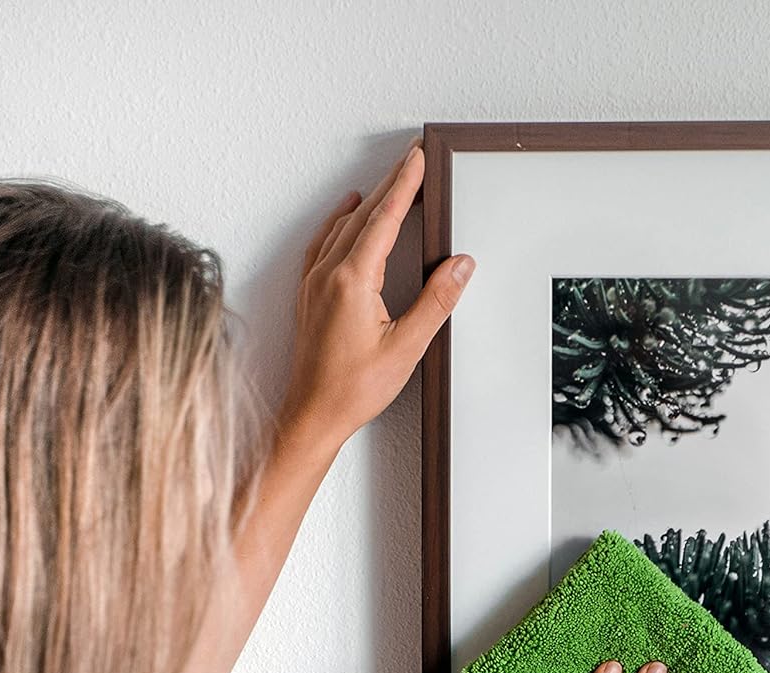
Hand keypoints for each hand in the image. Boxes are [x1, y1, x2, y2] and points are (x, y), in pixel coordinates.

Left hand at [276, 138, 475, 453]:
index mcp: (352, 280)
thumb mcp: (406, 348)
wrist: (312, 415)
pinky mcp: (309, 296)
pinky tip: (345, 217)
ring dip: (368, 203)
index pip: (385, 219)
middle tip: (411, 162)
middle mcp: (328, 274)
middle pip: (363, 215)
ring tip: (389, 185)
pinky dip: (339, 223)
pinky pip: (323, 243)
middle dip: (390, 186)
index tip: (418, 160)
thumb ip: (435, 302)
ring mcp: (314, 283)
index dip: (405, 186)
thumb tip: (460, 266)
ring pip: (342, 227)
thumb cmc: (352, 389)